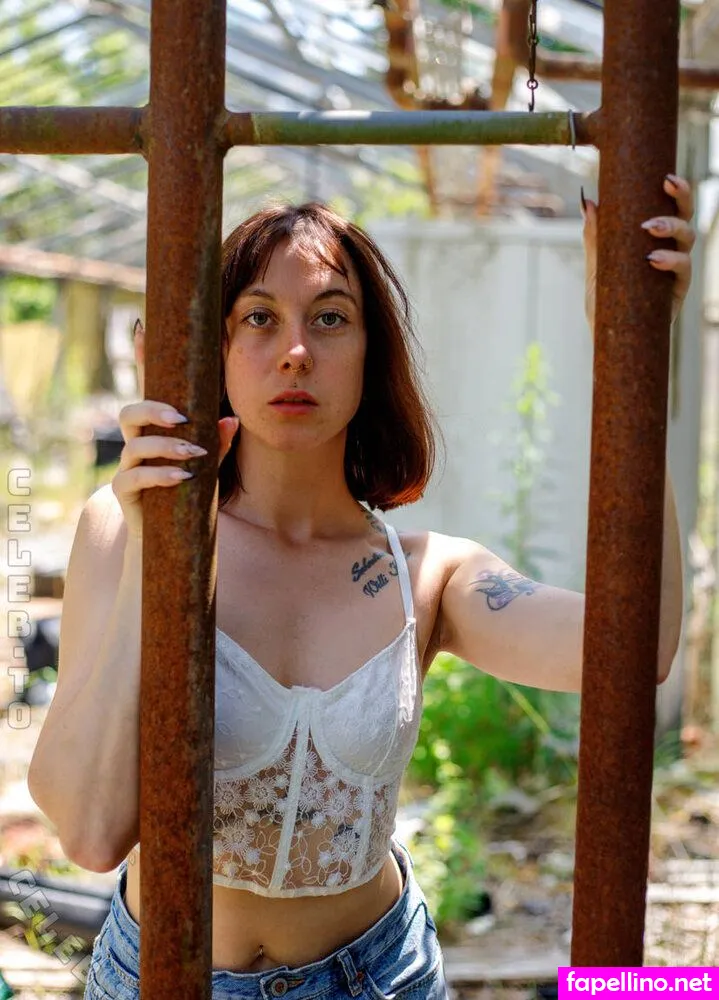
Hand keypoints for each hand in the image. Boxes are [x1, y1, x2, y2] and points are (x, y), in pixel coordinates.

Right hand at [114, 322, 238, 539]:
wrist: (173, 540)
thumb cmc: (191, 495)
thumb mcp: (211, 465)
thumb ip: (219, 442)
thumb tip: (232, 420)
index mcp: (156, 429)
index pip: (147, 388)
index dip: (140, 357)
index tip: (141, 326)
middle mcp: (136, 442)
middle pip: (130, 411)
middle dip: (154, 410)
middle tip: (182, 419)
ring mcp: (127, 465)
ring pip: (134, 444)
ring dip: (166, 446)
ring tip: (194, 454)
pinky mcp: (124, 491)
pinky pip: (133, 476)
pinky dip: (160, 474)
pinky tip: (183, 477)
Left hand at [582, 174, 694, 334]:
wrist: (606, 341)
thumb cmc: (603, 304)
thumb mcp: (595, 269)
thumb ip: (595, 239)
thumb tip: (589, 204)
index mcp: (654, 242)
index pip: (669, 209)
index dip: (674, 190)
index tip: (665, 176)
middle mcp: (670, 252)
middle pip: (687, 217)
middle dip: (682, 197)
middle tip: (668, 184)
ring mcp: (676, 272)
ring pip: (689, 239)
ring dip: (673, 227)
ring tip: (650, 228)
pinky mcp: (677, 293)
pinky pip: (684, 272)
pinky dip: (672, 261)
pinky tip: (654, 258)